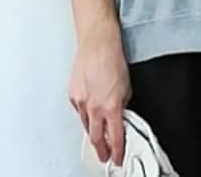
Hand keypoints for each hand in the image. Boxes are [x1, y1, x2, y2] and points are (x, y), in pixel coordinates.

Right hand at [68, 27, 131, 166]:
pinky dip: (84, 114)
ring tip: (97, 137)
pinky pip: (79, 111)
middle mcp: (95, 108)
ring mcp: (82, 102)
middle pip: (96, 138)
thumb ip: (123, 105)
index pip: (115, 137)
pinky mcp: (73, 95)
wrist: (98, 43)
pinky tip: (88, 112)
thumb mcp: (127, 86)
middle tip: (104, 156)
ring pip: (86, 125)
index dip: (117, 151)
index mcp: (112, 107)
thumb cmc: (113, 58)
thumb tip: (120, 114)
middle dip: (101, 150)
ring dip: (92, 132)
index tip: (117, 158)